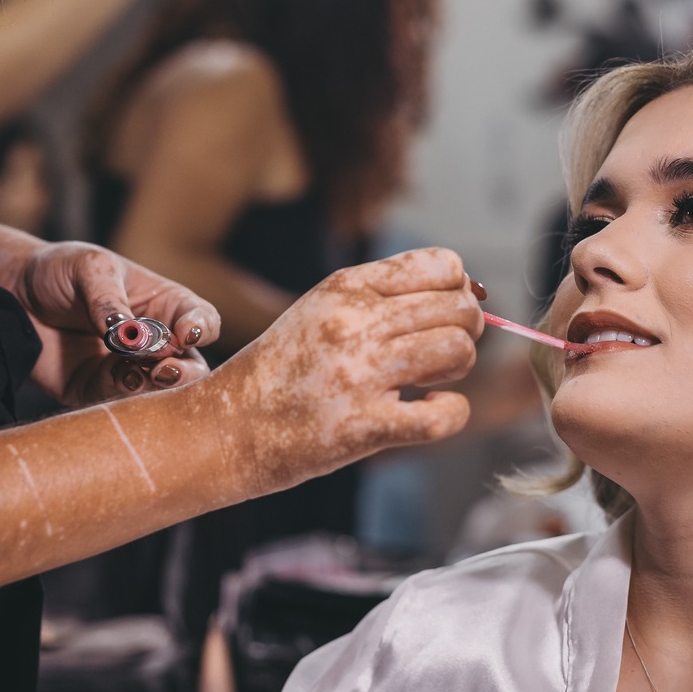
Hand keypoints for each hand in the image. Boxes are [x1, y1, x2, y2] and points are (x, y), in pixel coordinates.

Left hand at [0, 227, 220, 406]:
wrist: (9, 292)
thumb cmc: (59, 269)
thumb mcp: (90, 268)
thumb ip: (111, 300)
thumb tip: (129, 335)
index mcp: (164, 306)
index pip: (201, 322)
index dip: (201, 330)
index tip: (185, 333)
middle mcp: (153, 342)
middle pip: (191, 368)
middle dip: (183, 373)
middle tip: (162, 369)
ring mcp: (127, 369)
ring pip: (159, 393)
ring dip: (150, 387)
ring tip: (128, 368)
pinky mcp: (96, 391)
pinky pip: (117, 403)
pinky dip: (118, 394)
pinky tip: (108, 374)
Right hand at [207, 247, 482, 495]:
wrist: (227, 427)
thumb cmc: (281, 371)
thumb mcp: (321, 309)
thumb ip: (383, 294)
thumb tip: (466, 289)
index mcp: (345, 287)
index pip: (442, 264)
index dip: (458, 289)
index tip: (445, 312)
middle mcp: (353, 323)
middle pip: (459, 308)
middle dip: (465, 332)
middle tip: (440, 355)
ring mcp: (358, 374)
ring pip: (457, 350)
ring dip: (457, 370)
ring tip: (428, 382)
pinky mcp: (362, 426)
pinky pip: (443, 415)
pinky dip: (451, 414)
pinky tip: (427, 412)